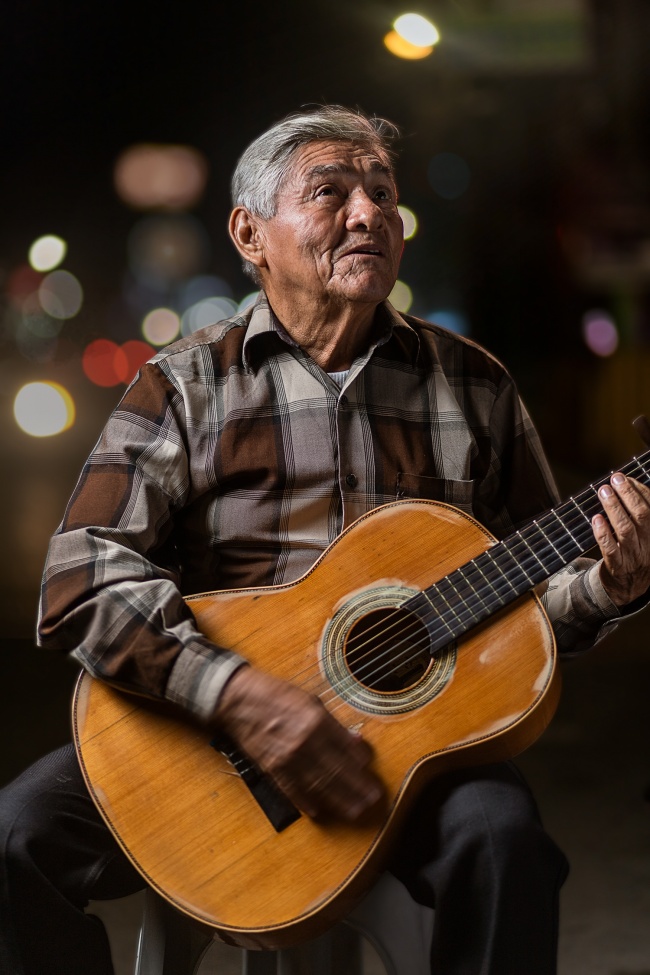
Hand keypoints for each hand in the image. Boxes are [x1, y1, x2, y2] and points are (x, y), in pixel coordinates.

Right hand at [213, 666, 384, 821]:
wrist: (239, 701)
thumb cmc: (276, 695)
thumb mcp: (310, 700)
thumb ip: (333, 724)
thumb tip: (355, 742)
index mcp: (316, 720)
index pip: (346, 748)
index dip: (362, 764)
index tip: (373, 774)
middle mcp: (304, 742)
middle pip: (337, 771)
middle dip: (357, 788)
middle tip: (373, 801)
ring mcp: (288, 759)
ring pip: (319, 785)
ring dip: (339, 800)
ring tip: (356, 811)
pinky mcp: (273, 770)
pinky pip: (293, 790)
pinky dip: (307, 803)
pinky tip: (320, 812)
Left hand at [593, 473, 649, 605]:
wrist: (628, 588)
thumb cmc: (634, 553)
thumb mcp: (644, 535)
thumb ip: (638, 514)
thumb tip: (626, 484)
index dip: (640, 490)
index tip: (627, 477)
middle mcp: (648, 544)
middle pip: (641, 516)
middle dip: (628, 494)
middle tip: (615, 479)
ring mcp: (633, 556)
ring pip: (626, 530)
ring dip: (614, 508)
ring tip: (604, 491)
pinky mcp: (617, 567)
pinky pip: (610, 549)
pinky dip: (603, 533)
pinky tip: (596, 519)